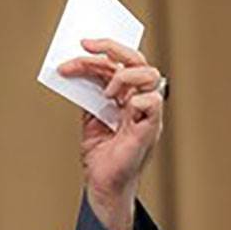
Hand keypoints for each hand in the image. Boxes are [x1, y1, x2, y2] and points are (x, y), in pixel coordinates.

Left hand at [58, 38, 165, 229]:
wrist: (103, 186)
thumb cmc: (101, 156)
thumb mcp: (90, 119)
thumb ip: (90, 95)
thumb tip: (77, 70)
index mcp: (128, 97)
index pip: (123, 63)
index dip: (105, 50)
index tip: (82, 43)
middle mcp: (141, 102)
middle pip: (138, 61)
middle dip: (113, 48)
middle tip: (86, 46)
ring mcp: (148, 115)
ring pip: (149, 74)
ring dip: (124, 75)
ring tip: (105, 92)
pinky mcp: (149, 130)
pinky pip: (153, 102)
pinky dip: (136, 99)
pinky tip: (119, 107)